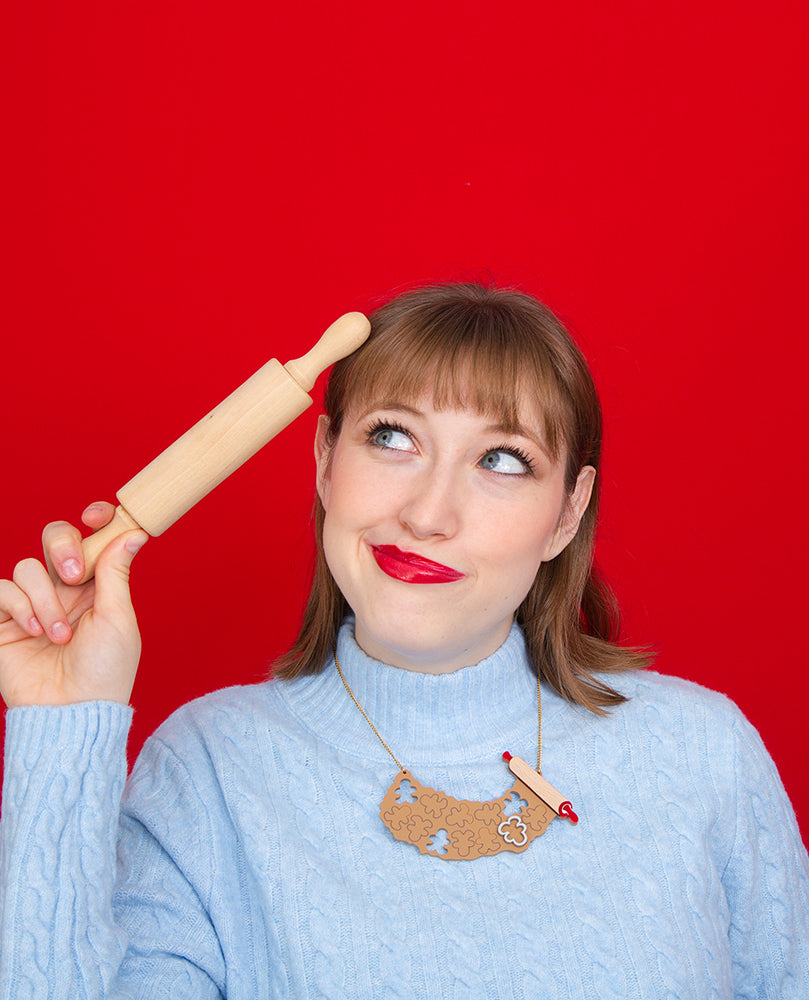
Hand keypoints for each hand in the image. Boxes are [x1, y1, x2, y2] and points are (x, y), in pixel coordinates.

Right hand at [0, 502, 147, 707]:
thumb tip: (134, 532)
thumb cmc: (105, 670)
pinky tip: (35, 632)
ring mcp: (32, 602)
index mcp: (97, 585)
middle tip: (75, 576)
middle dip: (63, 548)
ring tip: (59, 635)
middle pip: (54, 537)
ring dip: (46, 599)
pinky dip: (21, 607)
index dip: (93, 519)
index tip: (95, 516)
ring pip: (28, 567)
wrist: (71, 710)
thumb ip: (116, 572)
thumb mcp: (118, 618)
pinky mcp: (3, 620)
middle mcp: (64, 589)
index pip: (91, 536)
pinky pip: (2, 590)